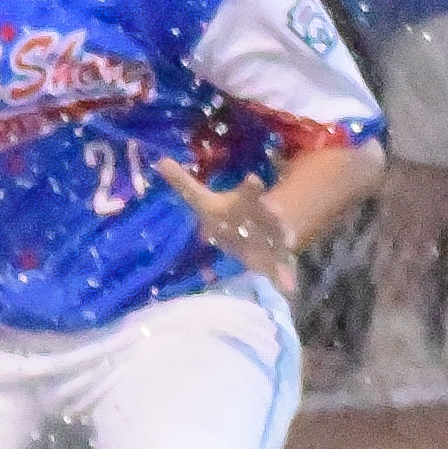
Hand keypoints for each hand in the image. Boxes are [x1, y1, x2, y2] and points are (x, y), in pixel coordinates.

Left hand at [154, 157, 301, 290]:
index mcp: (246, 202)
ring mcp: (273, 239)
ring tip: (288, 246)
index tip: (253, 179)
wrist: (258, 234)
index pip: (249, 192)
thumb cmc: (228, 216)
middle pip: (269, 214)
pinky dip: (284, 277)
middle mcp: (263, 218)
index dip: (250, 187)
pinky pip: (283, 269)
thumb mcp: (204, 201)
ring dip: (281, 243)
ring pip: (280, 239)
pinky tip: (288, 287)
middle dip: (271, 212)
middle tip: (275, 210)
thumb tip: (159, 161)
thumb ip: (184, 184)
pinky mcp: (277, 259)